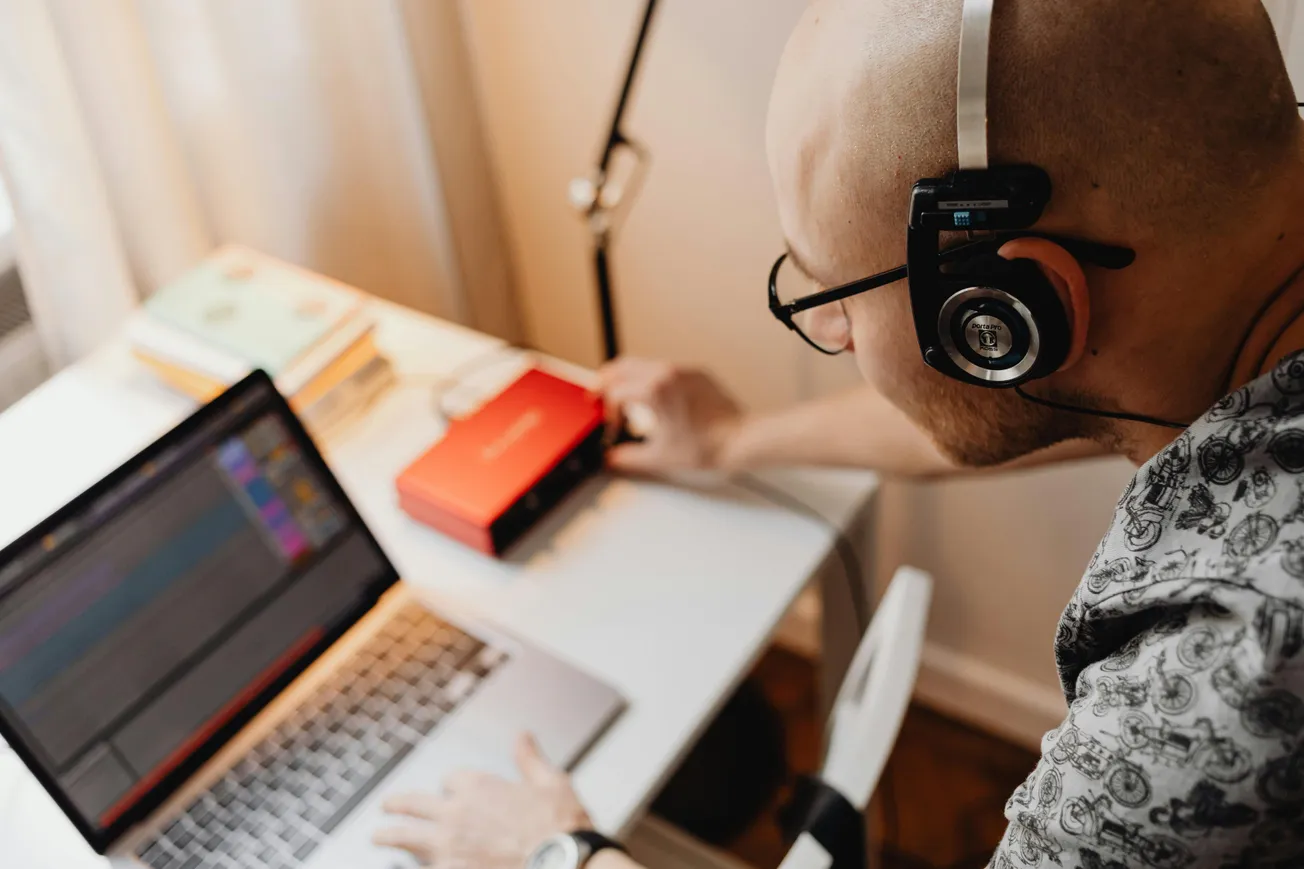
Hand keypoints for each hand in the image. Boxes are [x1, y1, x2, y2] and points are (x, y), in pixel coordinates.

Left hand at [374, 734, 591, 868]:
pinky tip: (406, 865)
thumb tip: (522, 735)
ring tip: (378, 836)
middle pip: (415, 803)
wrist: (564, 864)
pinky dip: (413, 864)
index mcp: (480, 786)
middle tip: (386, 807)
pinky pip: (421, 866)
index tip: (453, 791)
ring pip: (406, 836)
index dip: (452, 786)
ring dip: (389, 834)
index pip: (451, 780)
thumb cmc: (561, 828)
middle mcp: (457, 812)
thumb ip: (530, 759)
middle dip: (399, 804)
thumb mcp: (552, 782)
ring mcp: (448, 846)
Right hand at [598, 358, 742, 472]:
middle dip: (606, 381)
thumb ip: (628, 458)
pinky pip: (665, 368)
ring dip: (628, 378)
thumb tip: (612, 459)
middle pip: (622, 366)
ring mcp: (682, 370)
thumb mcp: (660, 457)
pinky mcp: (696, 372)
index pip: (615, 392)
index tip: (612, 428)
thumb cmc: (707, 446)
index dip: (607, 412)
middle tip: (597, 395)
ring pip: (643, 363)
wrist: (741, 439)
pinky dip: (651, 379)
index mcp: (654, 390)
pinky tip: (653, 398)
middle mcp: (666, 373)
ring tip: (623, 396)